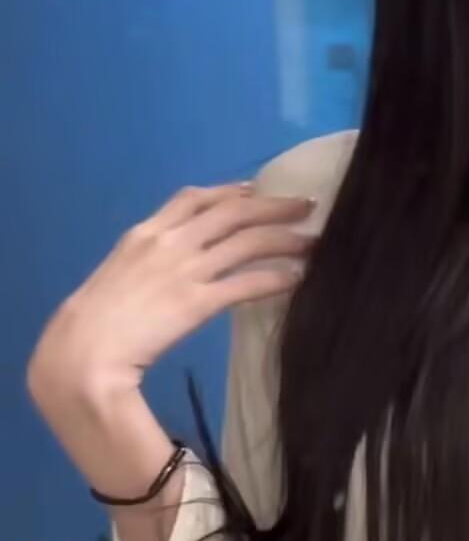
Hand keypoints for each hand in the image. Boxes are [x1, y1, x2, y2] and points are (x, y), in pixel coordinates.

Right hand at [27, 182, 317, 399]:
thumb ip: (148, 263)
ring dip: (285, 239)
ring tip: (313, 241)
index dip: (229, 190)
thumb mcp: (119, 275)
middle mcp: (168, 243)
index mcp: (145, 233)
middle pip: (232, 212)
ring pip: (247, 242)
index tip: (254, 189)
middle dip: (272, 206)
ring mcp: (184, 271)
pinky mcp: (197, 302)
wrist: (82, 351)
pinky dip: (277, 278)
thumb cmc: (97, 321)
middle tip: (304, 206)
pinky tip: (297, 278)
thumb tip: (174, 265)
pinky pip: (247, 283)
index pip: (193, 198)